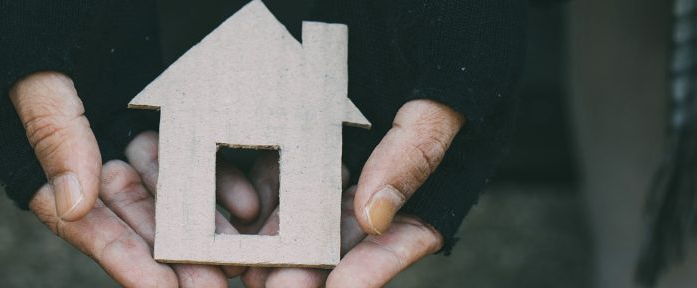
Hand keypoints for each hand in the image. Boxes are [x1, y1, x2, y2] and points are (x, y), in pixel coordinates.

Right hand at [13, 71, 254, 286]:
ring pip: (166, 190)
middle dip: (173, 256)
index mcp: (37, 151)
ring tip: (241, 256)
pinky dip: (214, 175)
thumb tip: (74, 205)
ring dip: (201, 224)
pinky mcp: (155, 108)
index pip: (81, 221)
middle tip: (214, 286)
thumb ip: (54, 132)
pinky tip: (248, 198)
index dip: (123, 259)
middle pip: (131, 217)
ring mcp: (119, 129)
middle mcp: (82, 150)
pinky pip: (188, 152)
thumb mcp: (34, 64)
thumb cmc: (30, 8)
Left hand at [241, 99, 461, 286]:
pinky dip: (261, 189)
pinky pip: (282, 162)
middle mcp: (387, 167)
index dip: (375, 266)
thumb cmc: (458, 27)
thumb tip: (375, 217)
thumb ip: (416, 149)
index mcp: (437, 169)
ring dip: (282, 239)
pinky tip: (238, 213)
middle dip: (315, 264)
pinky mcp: (307, 121)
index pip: (408, 233)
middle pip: (351, 231)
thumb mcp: (452, 83)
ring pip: (311, 205)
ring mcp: (345, 145)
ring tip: (252, 267)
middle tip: (280, 286)